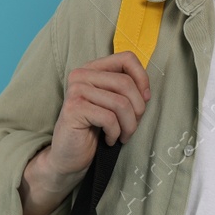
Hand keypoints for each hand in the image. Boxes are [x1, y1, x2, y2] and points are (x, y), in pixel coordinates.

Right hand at [46, 50, 151, 178]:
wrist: (69, 156)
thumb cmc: (94, 130)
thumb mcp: (112, 105)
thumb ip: (126, 91)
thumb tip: (146, 93)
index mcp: (92, 69)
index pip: (126, 58)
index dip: (142, 78)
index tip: (144, 99)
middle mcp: (81, 75)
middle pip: (126, 83)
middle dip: (138, 109)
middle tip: (132, 125)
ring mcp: (76, 91)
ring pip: (121, 103)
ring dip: (129, 125)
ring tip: (123, 136)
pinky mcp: (74, 109)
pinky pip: (109, 119)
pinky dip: (115, 133)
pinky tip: (110, 139)